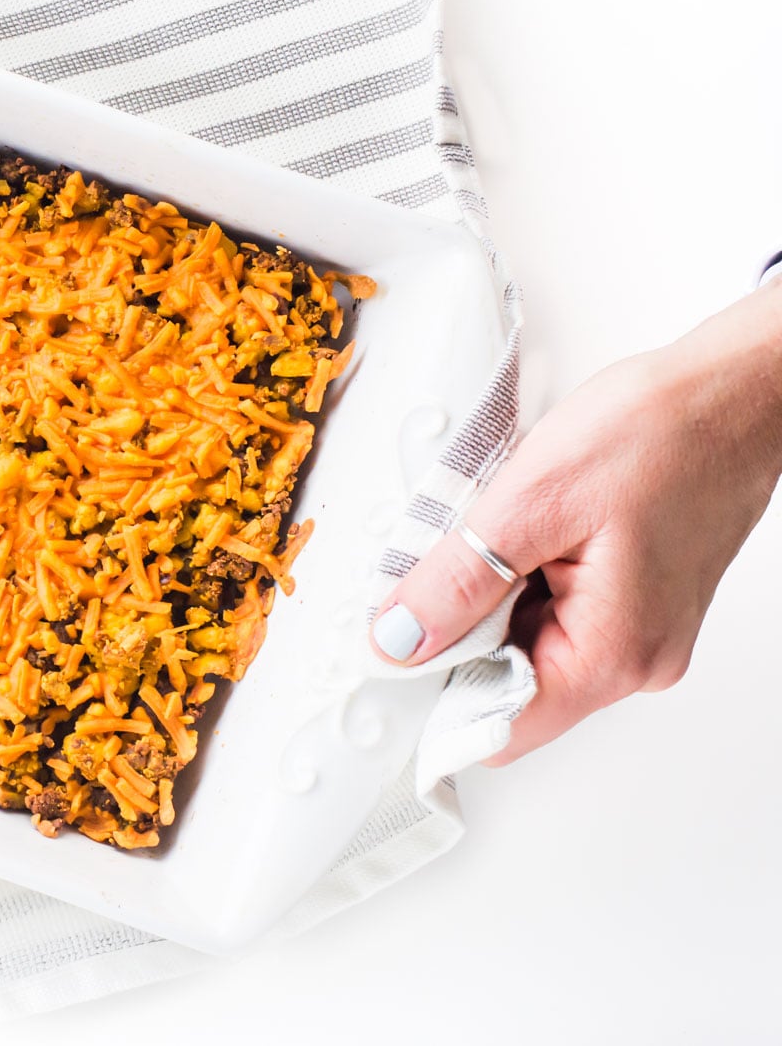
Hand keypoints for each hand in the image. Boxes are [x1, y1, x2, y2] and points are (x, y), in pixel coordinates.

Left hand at [370, 281, 781, 762]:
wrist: (732, 392)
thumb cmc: (657, 433)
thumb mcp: (528, 504)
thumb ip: (456, 584)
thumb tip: (397, 641)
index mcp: (615, 653)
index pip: (500, 727)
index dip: (433, 696)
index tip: (389, 651)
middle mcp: (637, 660)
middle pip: (508, 687)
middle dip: (458, 635)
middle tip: (437, 565)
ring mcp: (642, 633)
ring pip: (527, 646)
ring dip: (489, 601)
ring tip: (493, 534)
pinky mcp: (637, 602)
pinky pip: (555, 615)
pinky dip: (521, 582)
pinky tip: (521, 532)